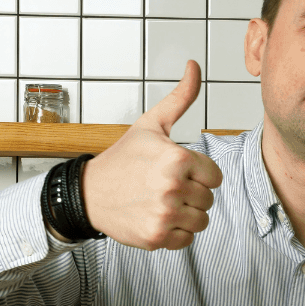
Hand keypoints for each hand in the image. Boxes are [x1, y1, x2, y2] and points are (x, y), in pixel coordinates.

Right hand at [83, 60, 222, 250]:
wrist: (89, 192)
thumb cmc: (123, 159)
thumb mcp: (152, 124)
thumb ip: (180, 98)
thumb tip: (195, 65)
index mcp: (177, 159)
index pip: (215, 177)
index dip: (199, 174)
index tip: (179, 172)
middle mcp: (172, 187)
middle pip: (208, 199)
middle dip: (192, 194)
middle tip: (164, 187)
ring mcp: (164, 214)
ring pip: (201, 221)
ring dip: (186, 214)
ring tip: (162, 202)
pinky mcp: (156, 237)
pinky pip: (186, 240)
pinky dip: (175, 233)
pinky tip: (156, 217)